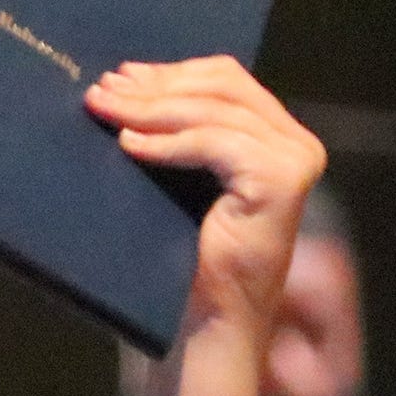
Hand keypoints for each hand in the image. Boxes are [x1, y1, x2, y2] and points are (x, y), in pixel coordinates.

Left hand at [84, 57, 325, 348]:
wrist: (203, 322)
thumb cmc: (183, 259)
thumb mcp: (178, 181)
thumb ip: (175, 134)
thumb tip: (122, 81)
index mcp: (276, 136)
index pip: (225, 80)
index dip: (169, 72)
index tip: (118, 77)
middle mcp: (295, 143)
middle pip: (220, 87)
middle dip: (154, 87)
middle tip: (101, 90)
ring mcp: (294, 160)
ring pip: (213, 111)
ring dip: (150, 109)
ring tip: (104, 111)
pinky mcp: (281, 181)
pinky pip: (215, 143)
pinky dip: (168, 142)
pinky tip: (129, 145)